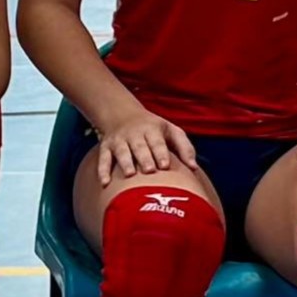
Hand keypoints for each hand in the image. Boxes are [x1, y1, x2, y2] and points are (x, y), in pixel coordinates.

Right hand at [91, 109, 205, 185]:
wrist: (122, 114)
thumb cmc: (154, 129)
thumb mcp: (171, 131)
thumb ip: (185, 147)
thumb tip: (194, 168)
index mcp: (152, 130)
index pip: (157, 142)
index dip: (160, 153)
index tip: (165, 165)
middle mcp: (135, 134)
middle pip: (140, 146)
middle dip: (144, 158)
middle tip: (149, 170)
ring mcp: (119, 140)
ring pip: (121, 151)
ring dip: (125, 162)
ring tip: (129, 174)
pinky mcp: (106, 147)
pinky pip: (103, 158)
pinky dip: (103, 170)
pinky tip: (105, 183)